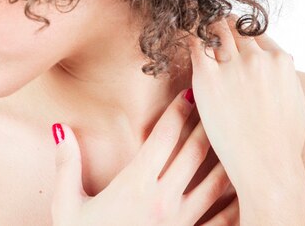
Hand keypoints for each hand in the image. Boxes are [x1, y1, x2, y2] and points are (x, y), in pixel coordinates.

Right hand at [50, 88, 238, 225]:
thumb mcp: (67, 207)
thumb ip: (66, 166)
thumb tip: (60, 128)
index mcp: (135, 185)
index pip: (163, 136)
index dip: (178, 110)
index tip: (189, 91)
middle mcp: (162, 200)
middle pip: (195, 152)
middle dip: (208, 123)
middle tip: (221, 102)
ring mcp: (181, 223)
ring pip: (215, 182)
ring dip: (226, 157)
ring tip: (238, 136)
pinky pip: (222, 220)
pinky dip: (235, 201)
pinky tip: (244, 186)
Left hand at [187, 14, 304, 192]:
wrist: (268, 167)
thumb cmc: (283, 143)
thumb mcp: (297, 102)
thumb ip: (285, 77)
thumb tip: (276, 67)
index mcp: (280, 60)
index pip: (254, 31)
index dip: (239, 31)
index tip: (228, 33)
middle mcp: (257, 57)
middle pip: (233, 26)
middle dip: (220, 24)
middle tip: (207, 25)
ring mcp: (233, 65)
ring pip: (214, 29)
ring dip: (204, 26)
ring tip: (192, 24)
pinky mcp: (207, 76)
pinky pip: (194, 43)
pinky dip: (188, 35)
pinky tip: (181, 33)